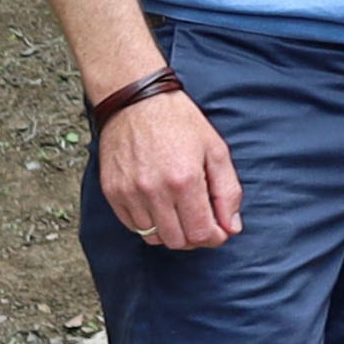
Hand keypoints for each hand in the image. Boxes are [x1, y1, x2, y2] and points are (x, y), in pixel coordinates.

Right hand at [96, 87, 242, 252]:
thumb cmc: (180, 122)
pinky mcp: (112, 192)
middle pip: (177, 241)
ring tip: (180, 211)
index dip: (215, 237)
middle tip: (202, 221)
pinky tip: (160, 205)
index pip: (200, 234)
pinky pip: (132, 225)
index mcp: (184, 181)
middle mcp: (153, 191)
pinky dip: (149, 223)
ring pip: (153, 237)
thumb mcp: (216, 151)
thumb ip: (228, 192)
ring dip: (171, 231)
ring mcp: (129, 193)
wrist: (136, 101)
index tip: (219, 230)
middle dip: (195, 237)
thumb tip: (232, 228)